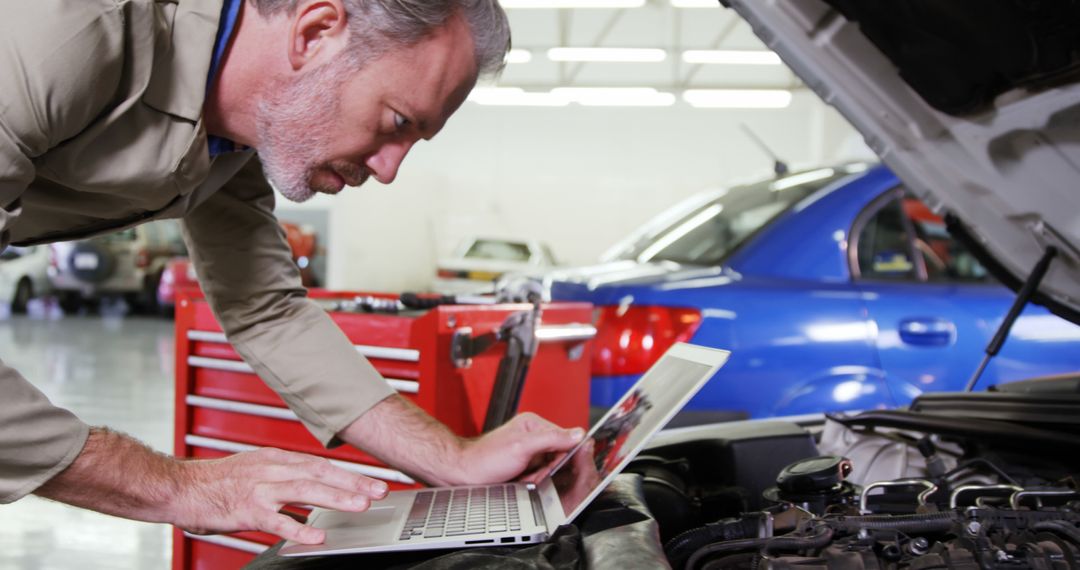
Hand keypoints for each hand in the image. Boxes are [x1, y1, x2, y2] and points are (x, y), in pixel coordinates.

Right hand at [173, 447, 388, 543]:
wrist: (179, 487)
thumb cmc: (215, 482)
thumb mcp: (255, 471)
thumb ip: (284, 480)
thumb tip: (313, 493)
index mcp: (275, 459)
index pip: (320, 465)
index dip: (349, 473)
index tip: (373, 481)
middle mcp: (272, 470)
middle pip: (321, 474)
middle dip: (354, 482)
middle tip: (380, 490)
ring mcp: (260, 489)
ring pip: (306, 490)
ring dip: (337, 497)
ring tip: (361, 505)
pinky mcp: (247, 510)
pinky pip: (277, 520)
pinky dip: (299, 527)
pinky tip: (317, 536)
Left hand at [457, 412, 584, 484]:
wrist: (465, 474)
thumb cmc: (486, 459)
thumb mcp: (523, 447)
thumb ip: (551, 439)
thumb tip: (578, 434)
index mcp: (534, 424)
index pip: (565, 438)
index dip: (562, 456)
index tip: (552, 466)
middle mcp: (533, 435)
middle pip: (559, 455)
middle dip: (549, 469)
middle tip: (532, 473)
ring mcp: (529, 450)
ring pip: (550, 468)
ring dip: (541, 476)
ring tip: (524, 477)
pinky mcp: (525, 464)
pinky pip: (540, 475)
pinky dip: (534, 481)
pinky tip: (522, 480)